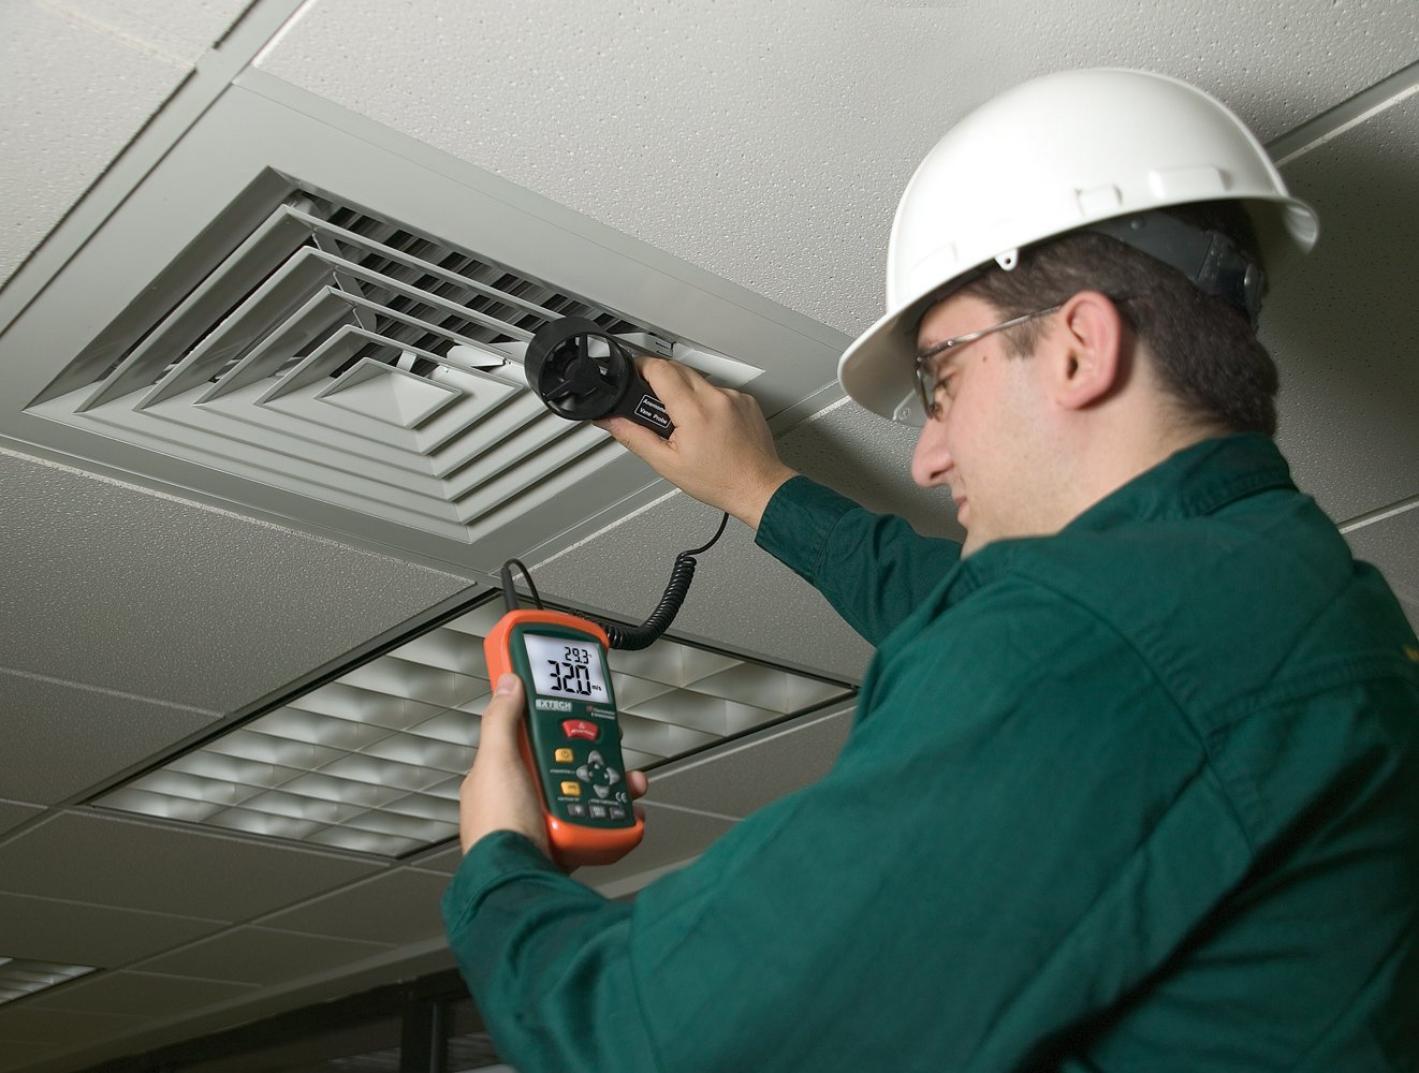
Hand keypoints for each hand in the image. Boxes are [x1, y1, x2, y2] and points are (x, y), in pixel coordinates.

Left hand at [459, 674, 649, 861]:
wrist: (519, 884)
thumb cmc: (499, 828)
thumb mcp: (496, 763)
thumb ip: (501, 722)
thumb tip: (508, 684)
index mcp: (501, 775)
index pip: (529, 736)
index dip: (553, 720)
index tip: (575, 707)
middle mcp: (524, 797)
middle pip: (566, 761)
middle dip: (595, 751)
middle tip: (611, 743)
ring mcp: (546, 820)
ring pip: (588, 790)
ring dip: (614, 783)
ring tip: (629, 780)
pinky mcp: (569, 842)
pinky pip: (600, 821)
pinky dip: (619, 816)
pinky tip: (629, 811)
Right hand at [595, 358, 796, 529]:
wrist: (759, 487)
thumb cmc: (721, 481)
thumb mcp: (667, 464)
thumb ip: (634, 437)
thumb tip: (611, 420)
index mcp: (694, 411)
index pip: (659, 368)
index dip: (640, 368)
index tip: (633, 377)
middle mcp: (717, 397)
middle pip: (677, 368)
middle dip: (659, 380)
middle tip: (654, 406)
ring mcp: (734, 396)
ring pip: (698, 378)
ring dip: (684, 392)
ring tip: (684, 422)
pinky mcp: (746, 399)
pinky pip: (717, 389)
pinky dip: (706, 401)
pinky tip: (707, 425)